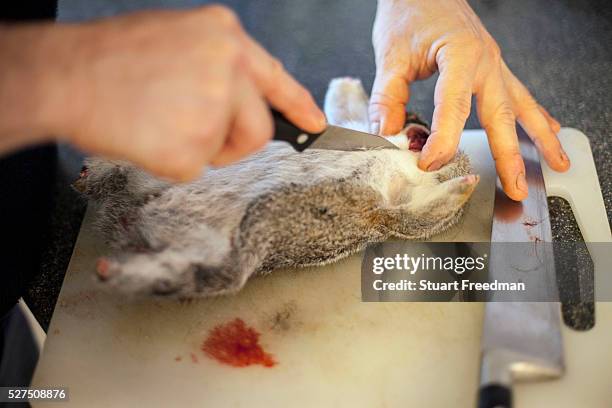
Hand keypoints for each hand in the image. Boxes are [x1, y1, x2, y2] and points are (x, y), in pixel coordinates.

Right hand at [0, 5, 324, 180]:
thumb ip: (215, 66)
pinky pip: (195, 168)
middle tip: (197, 137)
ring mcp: (213, 109)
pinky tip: (146, 136)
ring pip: (226, 149)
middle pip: (258, 126)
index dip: (298, 104)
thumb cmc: (109, 59)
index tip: (314, 124)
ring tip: (159, 124)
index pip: (275, 78)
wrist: (64, 76)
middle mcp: (228, 69)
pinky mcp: (193, 148)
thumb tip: (237, 99)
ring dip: (199, 148)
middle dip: (235, 141)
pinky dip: (170, 161)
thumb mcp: (175, 39)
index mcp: (224, 38)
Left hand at [370, 0, 568, 199]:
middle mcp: (485, 62)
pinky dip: (536, 116)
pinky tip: (549, 131)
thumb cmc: (411, 10)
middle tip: (515, 187)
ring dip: (539, 138)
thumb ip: (388, 97)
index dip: (442, 140)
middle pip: (501, 116)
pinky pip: (520, 95)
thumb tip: (386, 134)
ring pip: (521, 107)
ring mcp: (494, 65)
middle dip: (510, 155)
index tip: (429, 164)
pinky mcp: (493, 67)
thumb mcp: (391, 53)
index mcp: (460, 55)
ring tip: (556, 163)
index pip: (454, 108)